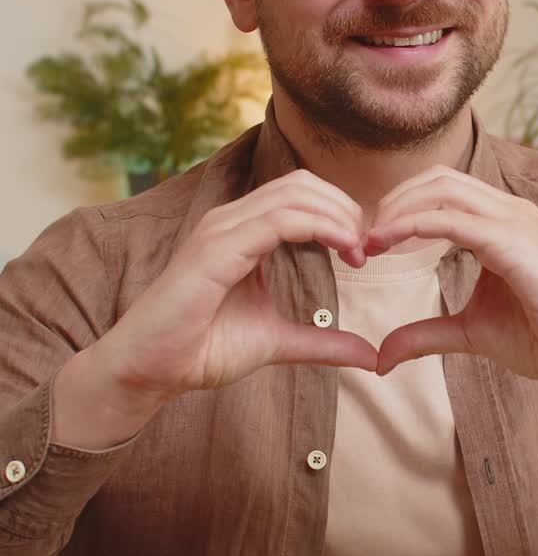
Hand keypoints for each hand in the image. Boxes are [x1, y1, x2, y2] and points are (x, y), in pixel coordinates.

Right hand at [97, 170, 375, 406]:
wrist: (149, 371)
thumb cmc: (201, 350)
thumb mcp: (276, 341)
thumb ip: (321, 342)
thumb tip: (370, 354)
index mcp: (243, 231)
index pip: (300, 194)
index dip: (340, 213)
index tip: (362, 253)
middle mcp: (230, 220)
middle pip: (302, 184)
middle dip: (344, 209)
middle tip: (365, 249)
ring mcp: (220, 230)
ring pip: (293, 195)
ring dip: (337, 217)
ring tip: (357, 250)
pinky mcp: (215, 250)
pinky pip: (276, 220)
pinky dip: (317, 227)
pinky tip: (341, 249)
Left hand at [367, 166, 537, 420]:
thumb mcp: (471, 333)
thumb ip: (426, 334)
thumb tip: (380, 357)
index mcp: (502, 222)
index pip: (442, 191)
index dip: (400, 207)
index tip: (367, 241)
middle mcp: (509, 210)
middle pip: (437, 180)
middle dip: (392, 201)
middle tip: (360, 236)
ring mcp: (515, 220)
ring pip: (441, 191)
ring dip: (396, 210)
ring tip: (368, 240)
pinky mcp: (514, 241)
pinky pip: (451, 220)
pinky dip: (411, 226)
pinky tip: (386, 244)